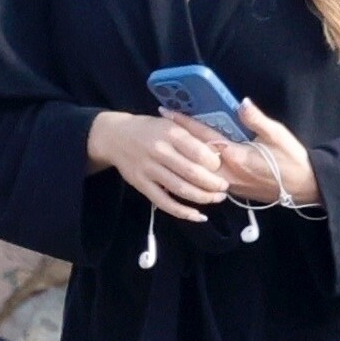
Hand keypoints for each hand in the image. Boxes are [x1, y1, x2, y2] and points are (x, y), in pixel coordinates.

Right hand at [86, 110, 229, 223]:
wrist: (115, 137)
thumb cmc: (150, 129)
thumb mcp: (171, 124)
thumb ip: (193, 136)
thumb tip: (220, 151)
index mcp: (170, 133)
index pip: (198, 152)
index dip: (214, 164)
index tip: (222, 168)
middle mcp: (159, 151)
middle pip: (192, 173)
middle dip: (213, 183)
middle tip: (224, 188)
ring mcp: (149, 169)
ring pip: (181, 189)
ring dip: (202, 197)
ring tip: (217, 198)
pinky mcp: (142, 185)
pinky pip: (165, 202)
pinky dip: (183, 212)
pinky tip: (198, 216)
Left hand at [158, 98, 321, 206]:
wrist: (303, 187)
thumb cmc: (292, 159)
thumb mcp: (277, 135)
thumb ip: (257, 120)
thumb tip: (241, 103)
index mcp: (237, 156)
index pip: (203, 136)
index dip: (184, 123)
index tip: (167, 112)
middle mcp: (228, 172)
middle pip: (194, 155)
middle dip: (177, 139)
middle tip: (160, 126)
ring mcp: (228, 184)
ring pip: (198, 169)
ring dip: (184, 154)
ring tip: (169, 141)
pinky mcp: (232, 191)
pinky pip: (207, 178)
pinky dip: (195, 167)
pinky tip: (188, 159)